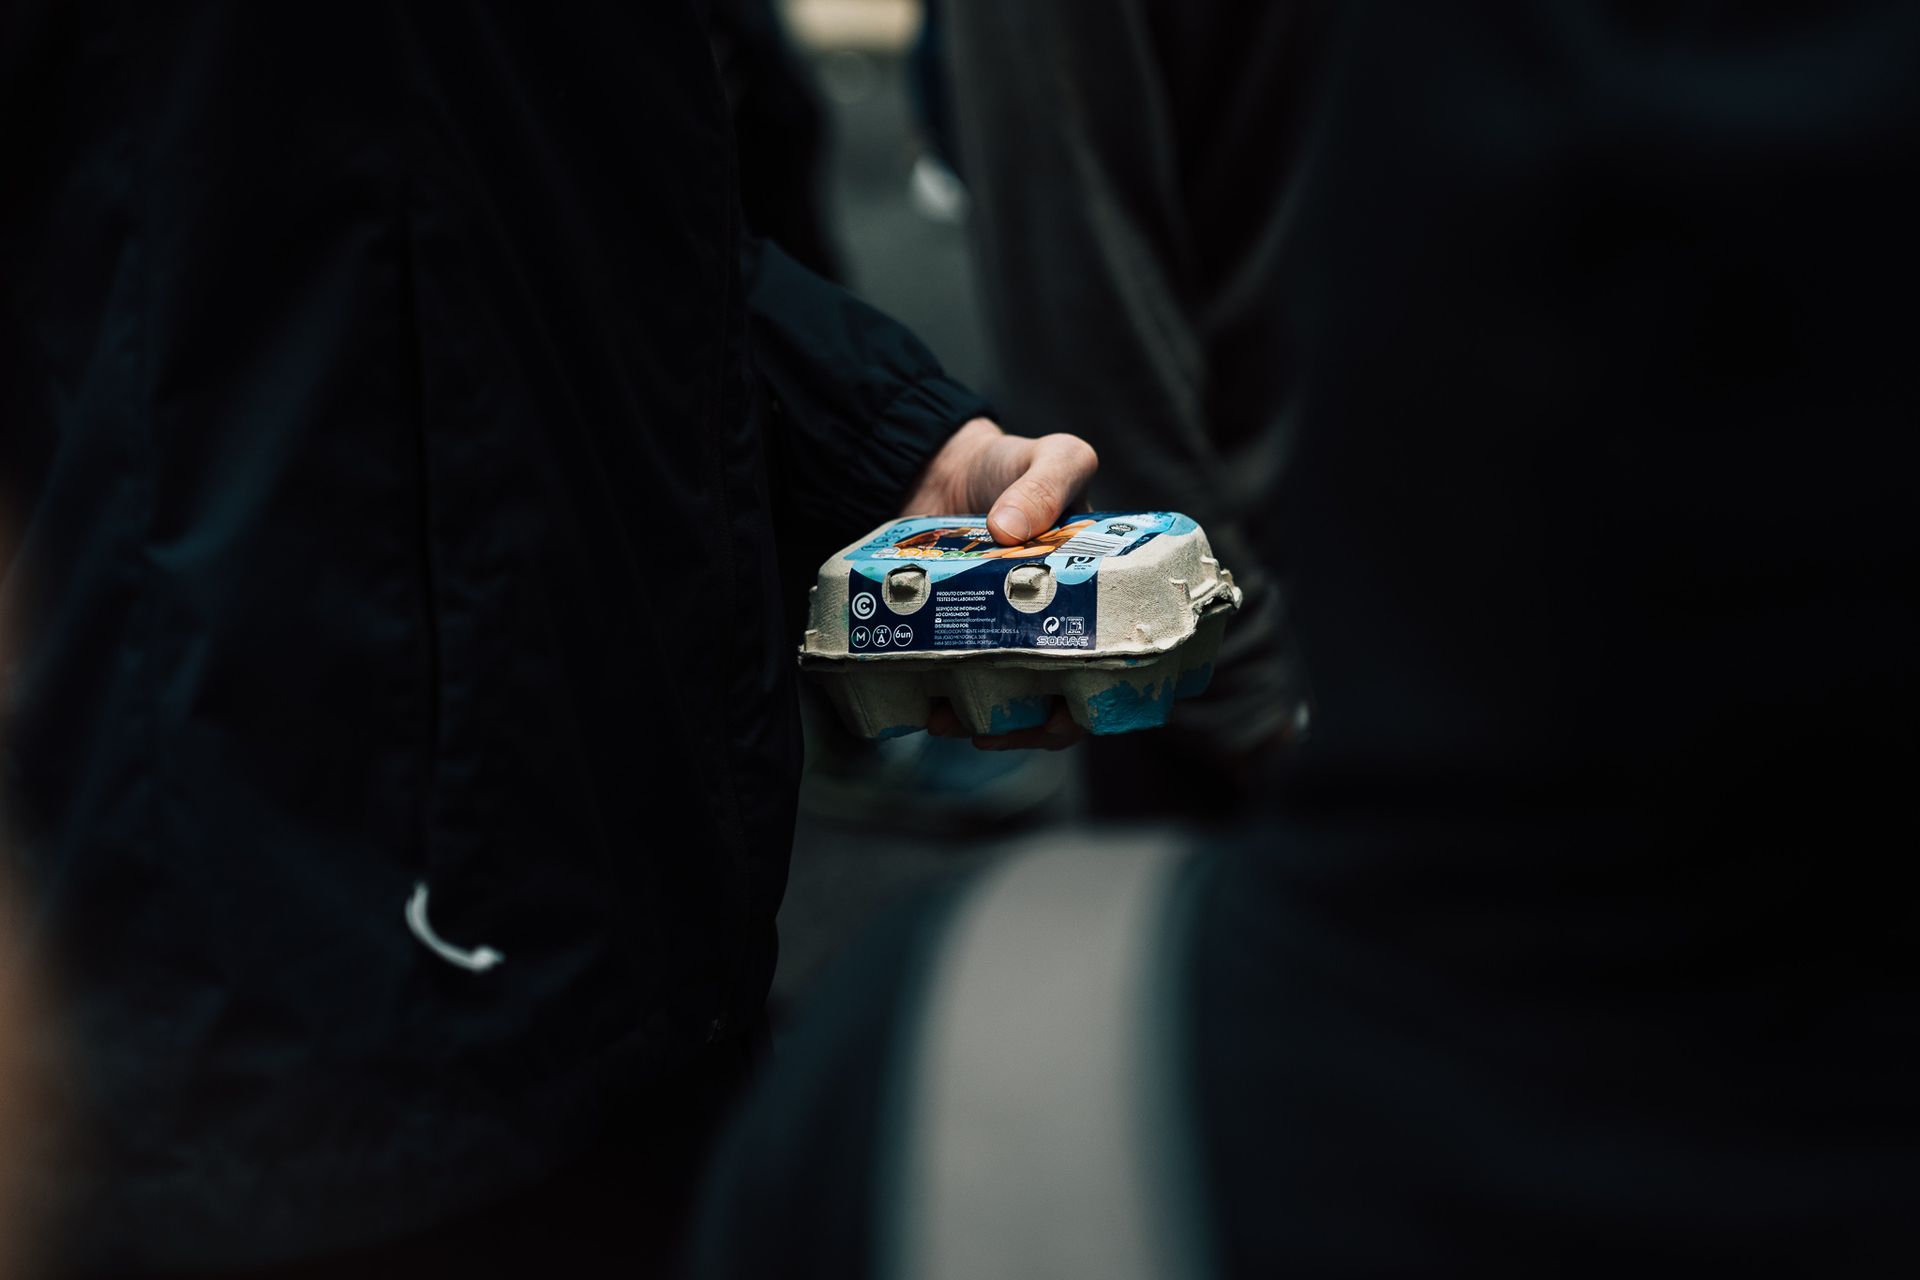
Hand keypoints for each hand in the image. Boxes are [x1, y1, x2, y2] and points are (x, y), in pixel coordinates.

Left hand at [900, 418, 1098, 750]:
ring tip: (947, 720)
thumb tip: (1010, 529)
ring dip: (982, 722)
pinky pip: (956, 683)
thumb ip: (1044, 483)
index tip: (1070, 712)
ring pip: (1007, 704)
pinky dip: (943, 700)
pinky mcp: (954, 639)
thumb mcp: (1053, 457)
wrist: (944, 465)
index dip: (1100, 697)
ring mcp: (1002, 639)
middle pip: (1061, 702)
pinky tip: (924, 705)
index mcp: (1096, 599)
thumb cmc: (1015, 463)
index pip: (1115, 664)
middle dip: (1033, 727)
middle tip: (999, 728)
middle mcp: (1054, 630)